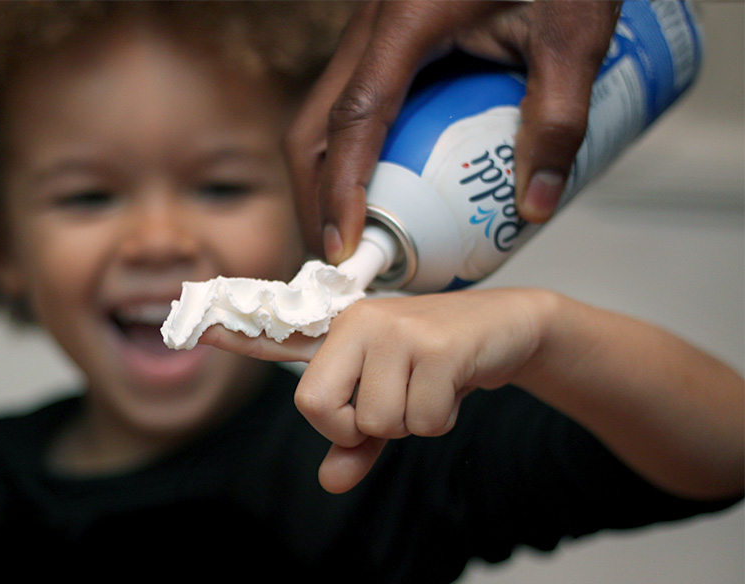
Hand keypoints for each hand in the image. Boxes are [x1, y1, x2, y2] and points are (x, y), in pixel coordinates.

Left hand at [200, 289, 548, 492]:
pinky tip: (452, 385)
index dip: (231, 333)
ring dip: (411, 422)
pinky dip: (440, 419)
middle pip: (321, 411)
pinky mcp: (434, 345)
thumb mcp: (387, 404)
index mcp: (337, 331)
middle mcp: (357, 322)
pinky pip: (420, 421)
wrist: (503, 328)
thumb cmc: (432, 365)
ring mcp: (394, 330)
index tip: (188, 323)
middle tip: (393, 401)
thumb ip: (353, 442)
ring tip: (430, 385)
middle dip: (358, 427)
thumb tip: (329, 482)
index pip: (274, 335)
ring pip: (376, 423)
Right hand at [285, 0, 619, 263]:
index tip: (344, 249)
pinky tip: (389, 186)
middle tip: (344, 257)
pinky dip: (354, 156)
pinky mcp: (387, 43)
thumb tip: (534, 207)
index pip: (353, 121)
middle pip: (312, 128)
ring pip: (323, 118)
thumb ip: (559, 117)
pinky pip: (353, 107)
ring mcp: (373, 36)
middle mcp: (373, 30)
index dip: (340, 191)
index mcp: (406, 25)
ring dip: (330, 181)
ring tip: (360, 235)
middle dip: (315, 199)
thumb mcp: (572, 32)